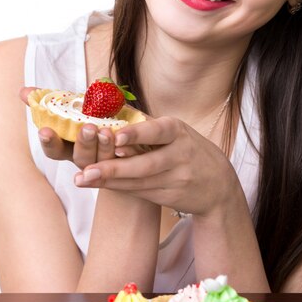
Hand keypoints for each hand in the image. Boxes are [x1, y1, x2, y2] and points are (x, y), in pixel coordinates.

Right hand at [19, 87, 143, 168]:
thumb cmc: (97, 114)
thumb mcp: (76, 105)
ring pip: (104, 161)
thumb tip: (23, 91)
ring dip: (104, 146)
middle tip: (89, 127)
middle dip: (84, 143)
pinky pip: (126, 160)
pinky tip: (125, 140)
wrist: (134, 127)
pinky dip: (125, 150)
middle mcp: (88, 158)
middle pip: (81, 158)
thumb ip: (51, 100)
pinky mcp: (129, 162)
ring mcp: (108, 163)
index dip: (50, 142)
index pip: (55, 150)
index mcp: (72, 147)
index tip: (45, 130)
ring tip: (107, 130)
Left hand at [73, 116, 239, 215]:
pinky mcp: (171, 197)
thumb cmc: (188, 150)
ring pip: (138, 181)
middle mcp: (179, 154)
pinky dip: (118, 188)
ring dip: (109, 181)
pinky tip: (97, 185)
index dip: (137, 134)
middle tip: (85, 171)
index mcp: (178, 131)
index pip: (157, 131)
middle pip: (145, 164)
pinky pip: (140, 192)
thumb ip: (146, 124)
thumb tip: (112, 104)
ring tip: (82, 179)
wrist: (219, 185)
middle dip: (113, 168)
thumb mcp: (175, 131)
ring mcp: (176, 178)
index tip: (116, 137)